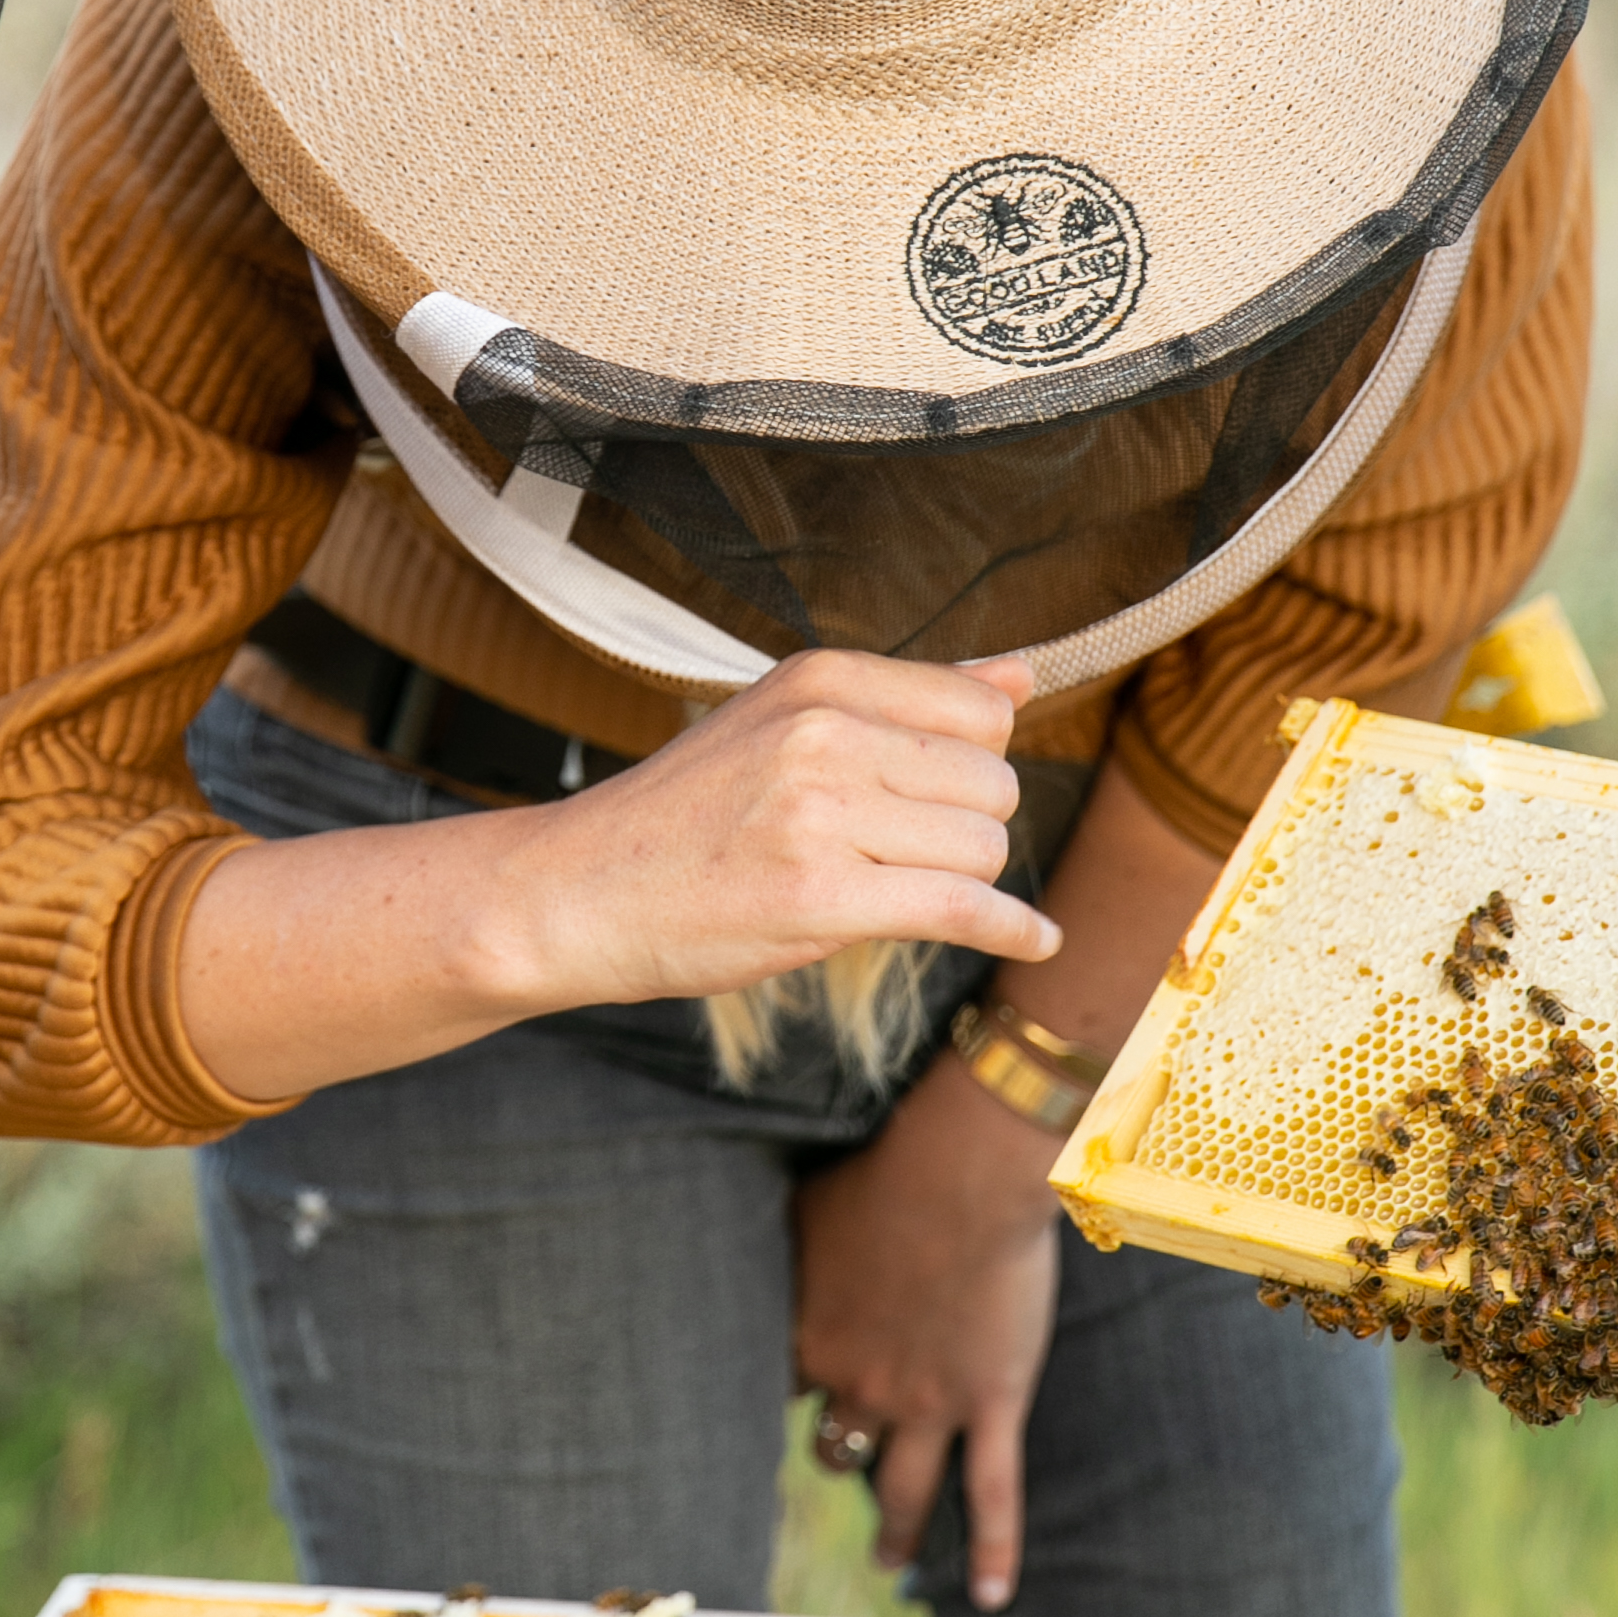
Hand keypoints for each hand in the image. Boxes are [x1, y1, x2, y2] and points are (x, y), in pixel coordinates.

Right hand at [492, 646, 1055, 1016]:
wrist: (581, 889)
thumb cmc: (687, 813)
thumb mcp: (786, 720)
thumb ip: (909, 697)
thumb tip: (1023, 676)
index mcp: (819, 679)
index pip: (981, 710)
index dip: (975, 763)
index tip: (933, 797)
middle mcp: (824, 733)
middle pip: (992, 784)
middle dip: (969, 828)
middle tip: (902, 855)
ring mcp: (820, 815)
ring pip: (982, 848)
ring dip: (964, 883)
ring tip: (896, 890)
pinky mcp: (819, 899)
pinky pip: (961, 910)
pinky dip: (1012, 931)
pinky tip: (1036, 940)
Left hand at [794, 1052, 1069, 1611]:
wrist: (961, 1176)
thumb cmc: (883, 1173)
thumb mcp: (806, 1207)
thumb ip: (786, 1246)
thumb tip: (737, 1233)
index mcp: (809, 1338)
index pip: (781, 1394)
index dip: (784, 1404)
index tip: (775, 1419)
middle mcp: (859, 1385)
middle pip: (837, 1447)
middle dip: (839, 1458)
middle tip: (843, 1472)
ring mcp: (927, 1404)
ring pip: (904, 1489)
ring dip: (897, 1530)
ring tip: (891, 1558)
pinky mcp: (990, 1403)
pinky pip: (993, 1493)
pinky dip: (995, 1549)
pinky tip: (993, 1595)